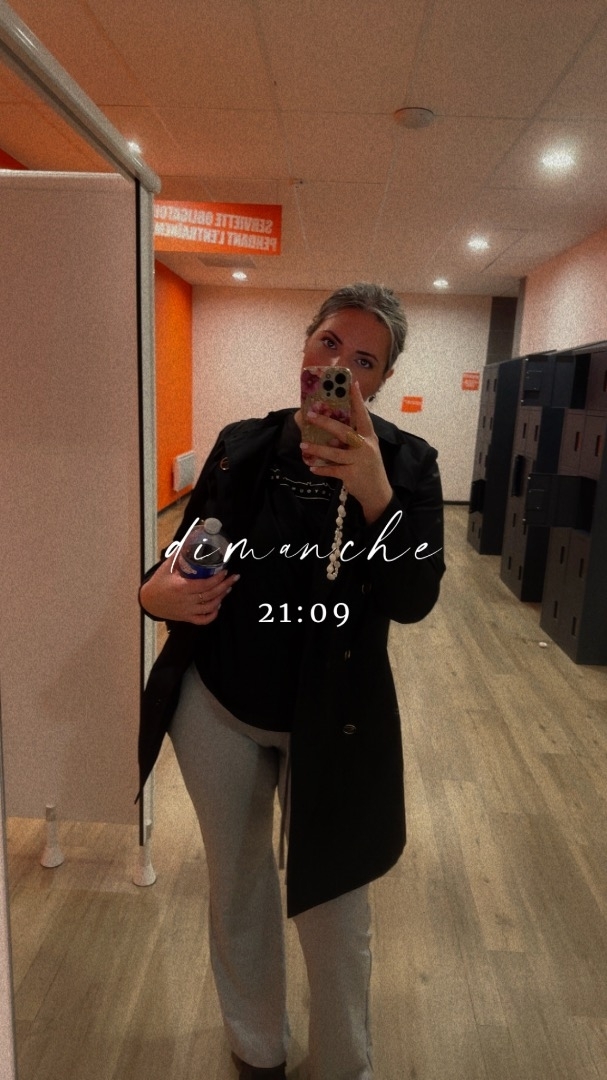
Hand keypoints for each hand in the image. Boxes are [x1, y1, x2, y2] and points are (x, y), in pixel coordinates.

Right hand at [139, 556, 238, 624]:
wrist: (148, 601)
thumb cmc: (158, 583)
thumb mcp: (167, 567)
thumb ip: (179, 554)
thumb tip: (189, 539)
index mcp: (182, 587)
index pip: (205, 584)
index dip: (218, 578)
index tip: (226, 571)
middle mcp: (186, 600)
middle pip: (211, 595)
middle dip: (225, 586)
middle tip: (234, 578)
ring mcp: (187, 611)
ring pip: (210, 607)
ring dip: (221, 597)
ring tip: (228, 588)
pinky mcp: (186, 618)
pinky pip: (203, 620)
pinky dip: (213, 614)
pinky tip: (218, 606)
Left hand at [300, 380, 392, 523]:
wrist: (378, 492)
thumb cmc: (369, 467)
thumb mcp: (368, 449)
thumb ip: (356, 438)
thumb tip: (333, 427)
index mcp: (369, 437)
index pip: (363, 415)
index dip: (357, 399)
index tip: (351, 383)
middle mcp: (365, 446)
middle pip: (344, 431)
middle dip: (325, 422)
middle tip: (310, 415)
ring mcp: (359, 461)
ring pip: (334, 452)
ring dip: (317, 449)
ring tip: (303, 445)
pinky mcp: (352, 474)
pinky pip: (332, 470)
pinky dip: (321, 468)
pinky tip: (311, 467)